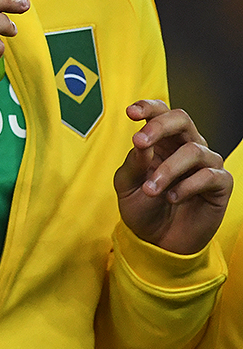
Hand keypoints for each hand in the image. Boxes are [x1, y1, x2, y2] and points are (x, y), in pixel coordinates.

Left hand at [114, 100, 230, 254]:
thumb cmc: (143, 207)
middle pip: (182, 119)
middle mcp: (185, 146)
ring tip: (150, 190)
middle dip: (159, 126)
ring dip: (167, 169)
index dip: (148, 108)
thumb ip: (133, 163)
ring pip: (194, 150)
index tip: (130, 113)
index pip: (161, 113)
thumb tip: (141, 142)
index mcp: (161, 141)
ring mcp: (206, 164)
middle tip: (139, 142)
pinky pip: (210, 175)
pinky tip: (171, 198)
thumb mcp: (127, 186)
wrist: (158, 241)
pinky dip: (187, 186)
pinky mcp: (220, 184)